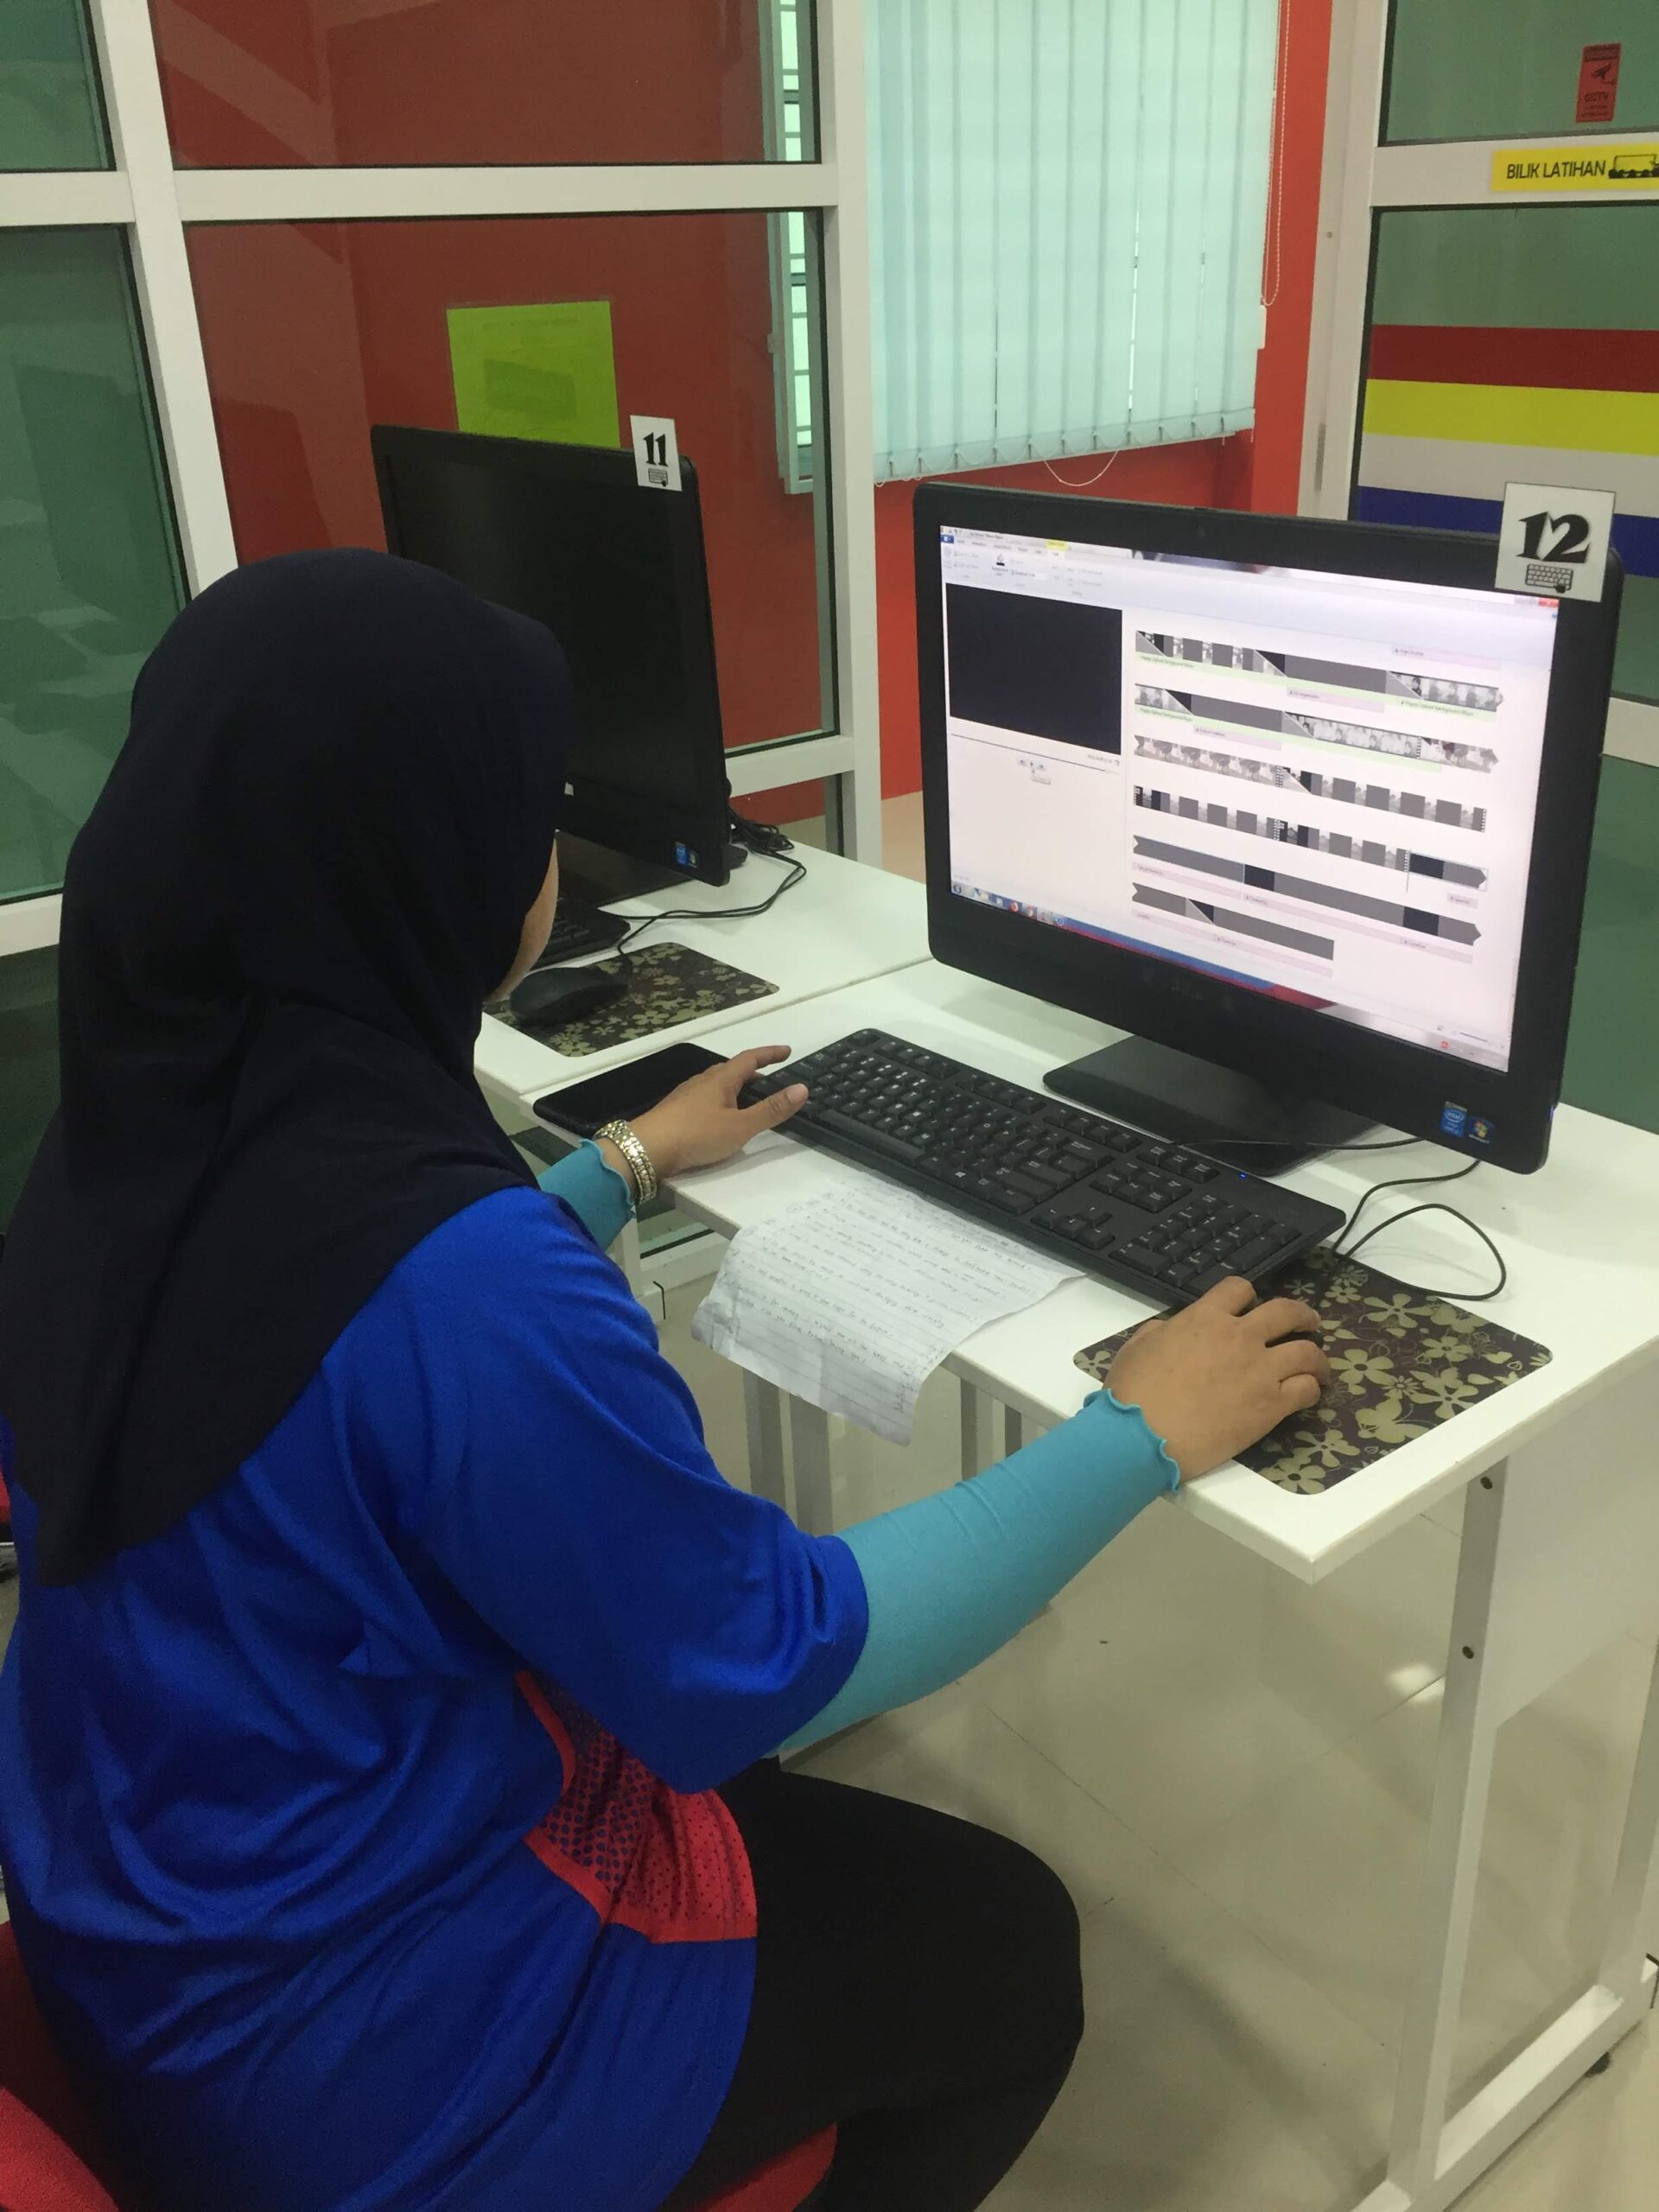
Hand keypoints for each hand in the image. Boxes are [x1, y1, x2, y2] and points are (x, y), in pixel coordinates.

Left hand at [623, 1047, 807, 1182]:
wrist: (647, 1149)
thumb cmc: (696, 1134)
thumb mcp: (740, 1126)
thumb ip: (771, 1110)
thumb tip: (802, 1088)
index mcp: (721, 1079)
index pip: (750, 1058)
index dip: (770, 1053)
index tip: (787, 1051)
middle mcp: (703, 1081)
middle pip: (732, 1070)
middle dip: (754, 1073)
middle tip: (772, 1082)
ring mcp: (687, 1095)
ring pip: (718, 1085)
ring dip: (737, 1088)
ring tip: (749, 1102)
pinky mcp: (677, 1111)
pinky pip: (706, 1098)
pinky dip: (722, 1101)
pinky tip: (721, 1118)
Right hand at [1105, 1277, 1329, 1484]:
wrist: (1145, 1435)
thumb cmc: (1133, 1392)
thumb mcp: (1139, 1346)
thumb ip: (1163, 1330)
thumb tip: (1173, 1330)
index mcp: (1205, 1318)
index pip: (1239, 1289)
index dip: (1248, 1295)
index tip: (1252, 1306)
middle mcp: (1240, 1337)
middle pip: (1285, 1312)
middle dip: (1301, 1314)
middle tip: (1308, 1323)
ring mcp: (1261, 1370)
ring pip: (1307, 1352)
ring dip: (1316, 1357)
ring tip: (1319, 1366)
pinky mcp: (1272, 1405)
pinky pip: (1306, 1390)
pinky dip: (1311, 1389)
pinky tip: (1308, 1394)